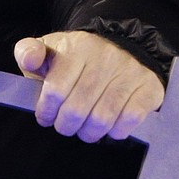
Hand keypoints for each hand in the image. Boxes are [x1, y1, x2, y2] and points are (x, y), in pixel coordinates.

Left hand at [13, 30, 163, 141]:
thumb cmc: (76, 57)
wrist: (119, 46)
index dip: (46, 111)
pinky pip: (130, 119)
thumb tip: (30, 58)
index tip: (46, 115)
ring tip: (85, 127)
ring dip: (89, 132)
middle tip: (65, 124)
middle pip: (78, 110)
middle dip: (66, 126)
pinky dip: (117, 130)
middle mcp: (106, 55)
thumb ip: (30, 52)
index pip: (56, 90)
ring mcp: (130, 70)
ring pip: (102, 119)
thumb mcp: (49, 50)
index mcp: (78, 46)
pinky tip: (110, 125)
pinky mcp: (149, 85)